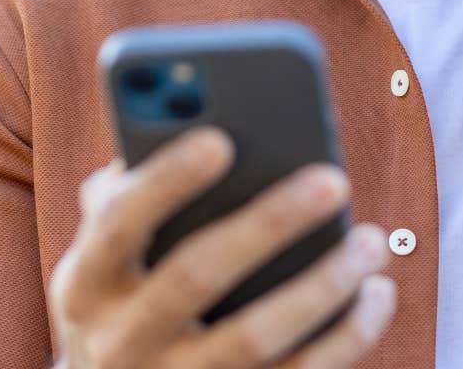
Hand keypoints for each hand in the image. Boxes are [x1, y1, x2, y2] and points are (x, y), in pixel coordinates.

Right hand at [51, 126, 395, 368]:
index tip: (221, 139)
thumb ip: (128, 192)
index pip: (118, 223)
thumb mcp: (106, 253)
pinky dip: (346, 338)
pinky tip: (378, 293)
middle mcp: (118, 341)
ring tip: (370, 241)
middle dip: (267, 224)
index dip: (165, 181)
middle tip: (333, 178)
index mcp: (84, 282)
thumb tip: (189, 121)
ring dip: (321, 286)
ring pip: (253, 339)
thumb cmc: (127, 293)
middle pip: (196, 277)